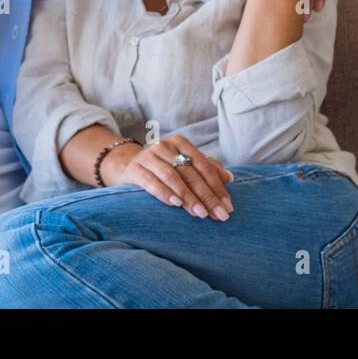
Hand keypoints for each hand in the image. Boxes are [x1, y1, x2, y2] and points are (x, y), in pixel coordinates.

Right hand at [103, 134, 234, 220]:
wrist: (128, 166)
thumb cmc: (163, 167)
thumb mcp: (183, 164)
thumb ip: (206, 168)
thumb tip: (230, 178)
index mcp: (181, 143)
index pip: (204, 165)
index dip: (217, 187)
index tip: (228, 206)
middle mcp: (165, 146)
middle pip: (190, 173)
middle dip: (207, 196)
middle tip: (219, 215)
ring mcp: (148, 156)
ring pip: (173, 177)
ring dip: (188, 197)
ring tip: (200, 214)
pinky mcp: (135, 169)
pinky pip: (151, 181)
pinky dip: (164, 193)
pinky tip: (175, 205)